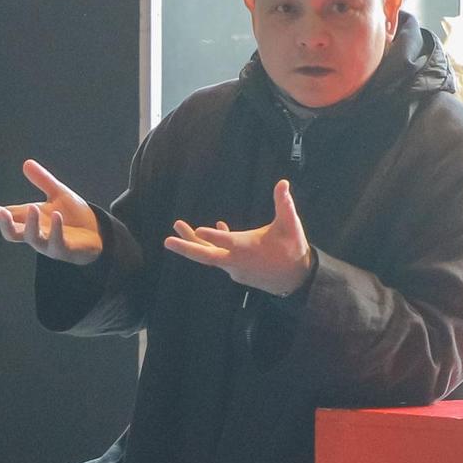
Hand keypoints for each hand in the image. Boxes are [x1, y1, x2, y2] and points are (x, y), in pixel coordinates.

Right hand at [0, 159, 103, 265]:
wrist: (97, 233)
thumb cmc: (74, 216)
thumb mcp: (58, 194)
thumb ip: (42, 181)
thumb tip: (26, 163)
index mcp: (30, 220)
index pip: (8, 216)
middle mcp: (35, 234)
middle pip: (12, 233)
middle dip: (5, 224)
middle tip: (0, 212)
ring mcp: (48, 244)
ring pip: (32, 238)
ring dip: (31, 224)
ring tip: (33, 208)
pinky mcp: (64, 250)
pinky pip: (56, 242)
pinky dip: (55, 229)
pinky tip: (57, 215)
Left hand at [166, 179, 313, 297]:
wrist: (296, 281)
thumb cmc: (292, 250)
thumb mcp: (290, 225)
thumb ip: (284, 204)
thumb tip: (282, 182)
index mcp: (247, 249)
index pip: (227, 242)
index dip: (213, 237)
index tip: (198, 229)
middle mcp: (236, 261)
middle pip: (206, 256)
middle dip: (186, 247)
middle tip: (167, 241)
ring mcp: (234, 268)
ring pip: (210, 255)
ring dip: (194, 242)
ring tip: (179, 225)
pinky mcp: (236, 270)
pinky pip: (219, 257)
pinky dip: (213, 244)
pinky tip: (216, 227)